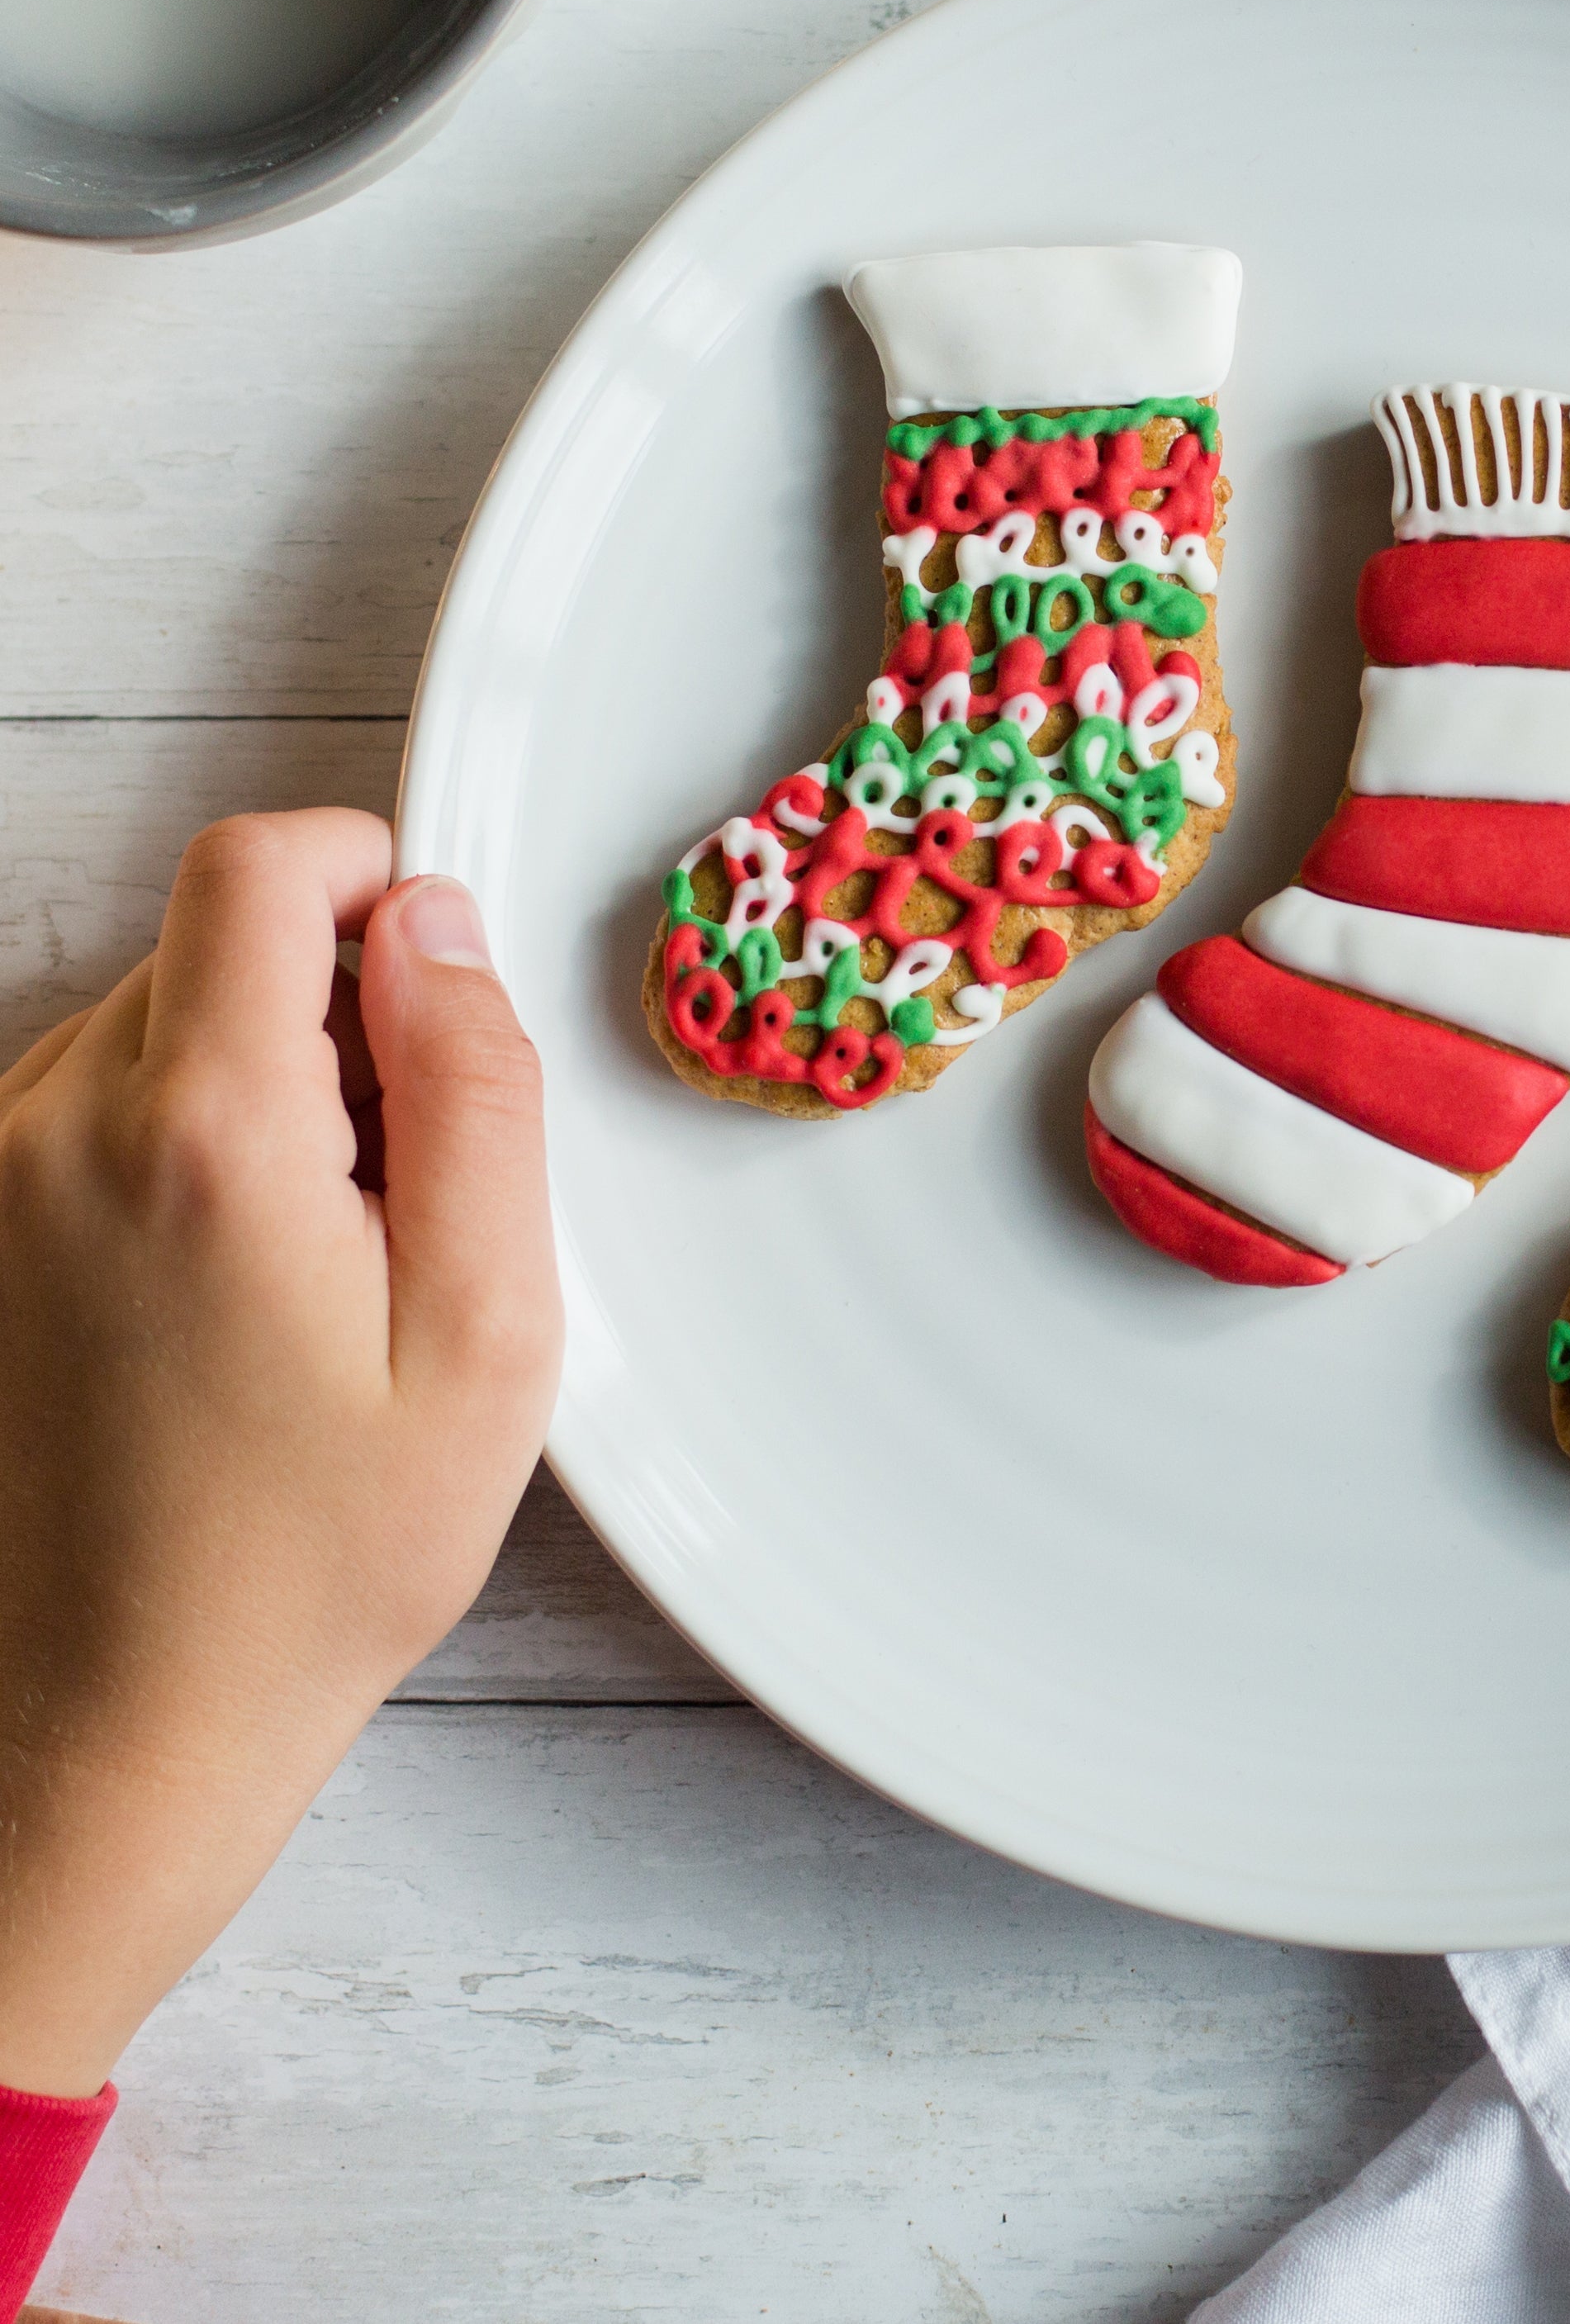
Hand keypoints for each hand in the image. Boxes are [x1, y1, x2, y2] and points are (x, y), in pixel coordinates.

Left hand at [0, 813, 559, 2097]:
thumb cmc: (311, 1559)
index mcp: (202, 1131)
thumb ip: (476, 1093)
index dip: (373, 876)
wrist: (110, 1730)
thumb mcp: (486, 1328)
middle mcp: (56, 1132)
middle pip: (211, 945)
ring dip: (254, 1085)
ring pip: (150, 1027)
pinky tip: (234, 1293)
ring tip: (318, 1261)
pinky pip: (89, 1114)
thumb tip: (439, 933)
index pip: (262, 866)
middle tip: (406, 1184)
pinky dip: (181, 1150)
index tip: (436, 973)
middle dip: (330, 1011)